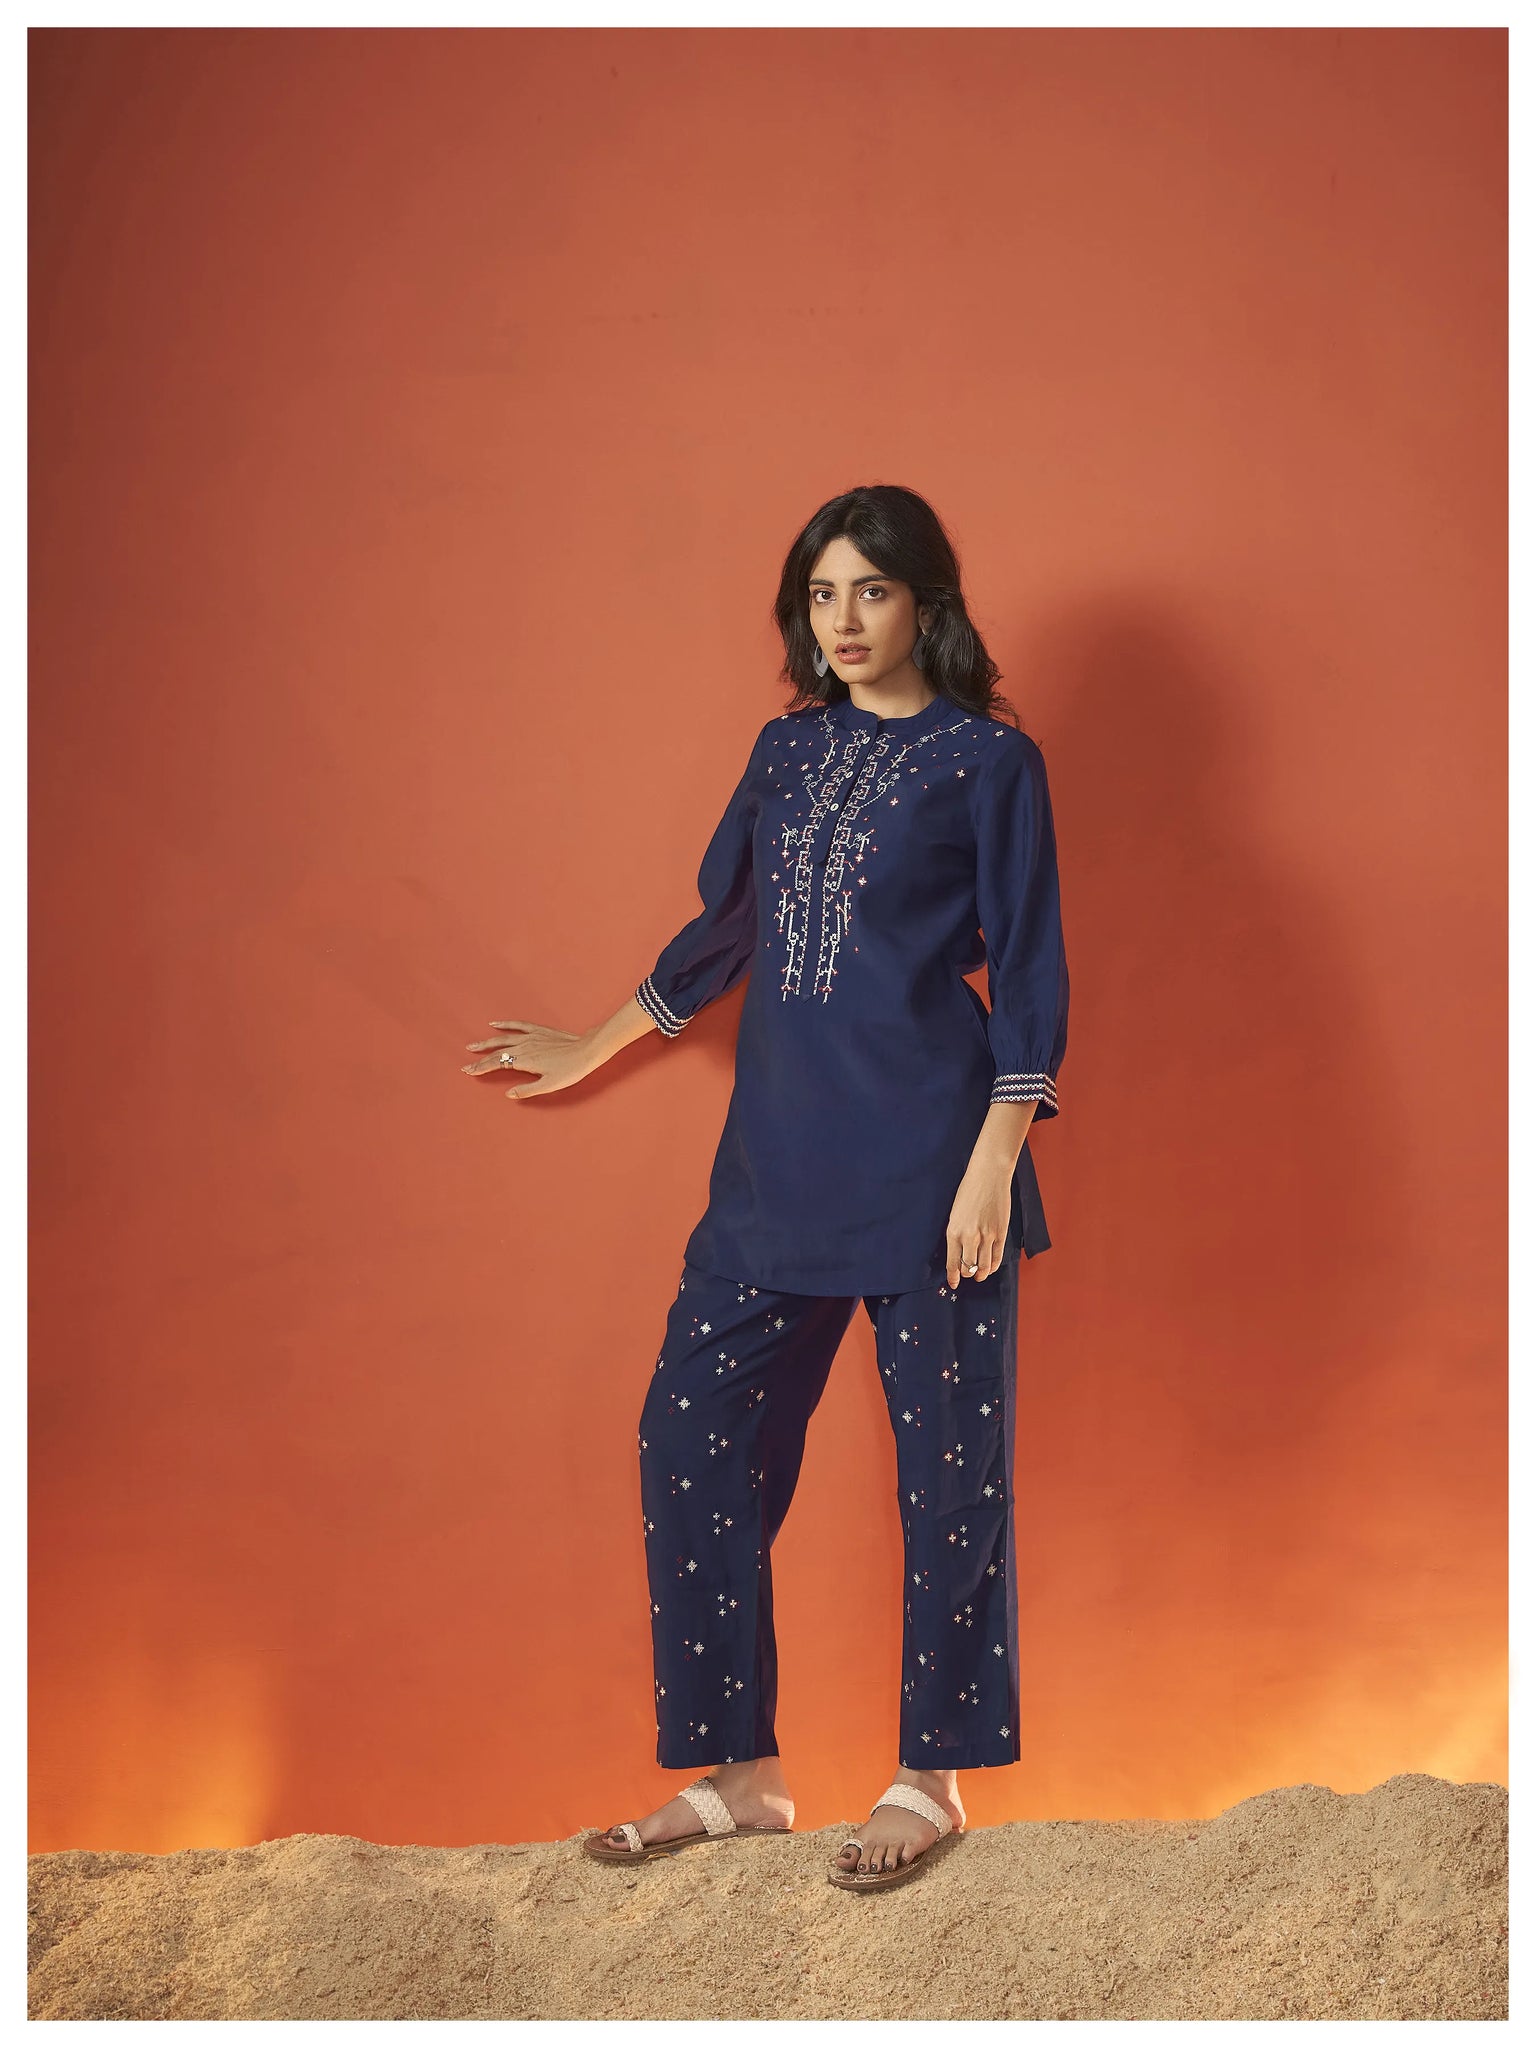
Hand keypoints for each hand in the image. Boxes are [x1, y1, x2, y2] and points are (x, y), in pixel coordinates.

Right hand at [461, 1019, 596, 1098]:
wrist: (588, 1051)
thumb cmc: (571, 1070)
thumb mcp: (549, 1086)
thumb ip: (527, 1090)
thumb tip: (508, 1094)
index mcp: (524, 1061)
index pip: (497, 1064)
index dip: (481, 1068)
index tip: (469, 1071)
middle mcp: (524, 1046)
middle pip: (497, 1052)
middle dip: (480, 1058)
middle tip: (466, 1063)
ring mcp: (531, 1036)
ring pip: (503, 1038)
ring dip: (486, 1042)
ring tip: (473, 1045)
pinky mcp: (539, 1030)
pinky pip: (518, 1025)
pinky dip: (505, 1024)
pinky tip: (494, 1024)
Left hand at [944, 1161, 1012, 1286]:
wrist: (988, 1175)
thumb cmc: (969, 1190)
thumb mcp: (955, 1213)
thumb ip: (956, 1233)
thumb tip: (958, 1252)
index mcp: (953, 1231)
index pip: (952, 1263)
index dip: (953, 1277)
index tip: (953, 1283)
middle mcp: (969, 1237)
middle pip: (968, 1268)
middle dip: (967, 1275)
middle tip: (967, 1275)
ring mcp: (987, 1236)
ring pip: (983, 1266)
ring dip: (980, 1274)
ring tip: (979, 1275)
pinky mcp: (1000, 1233)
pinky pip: (997, 1257)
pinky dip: (992, 1266)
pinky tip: (989, 1267)